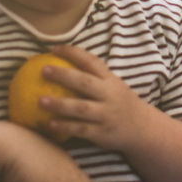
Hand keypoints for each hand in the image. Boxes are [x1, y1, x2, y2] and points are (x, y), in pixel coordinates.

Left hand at [37, 45, 156, 152]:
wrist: (142, 128)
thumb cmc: (119, 102)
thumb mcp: (112, 85)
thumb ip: (92, 77)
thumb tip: (60, 65)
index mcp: (110, 80)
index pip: (92, 62)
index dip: (73, 53)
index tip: (54, 49)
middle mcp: (109, 95)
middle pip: (85, 83)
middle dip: (63, 75)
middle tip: (43, 70)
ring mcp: (106, 115)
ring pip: (81, 108)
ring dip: (60, 104)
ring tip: (40, 101)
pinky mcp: (102, 133)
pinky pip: (81, 129)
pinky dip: (65, 126)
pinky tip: (50, 124)